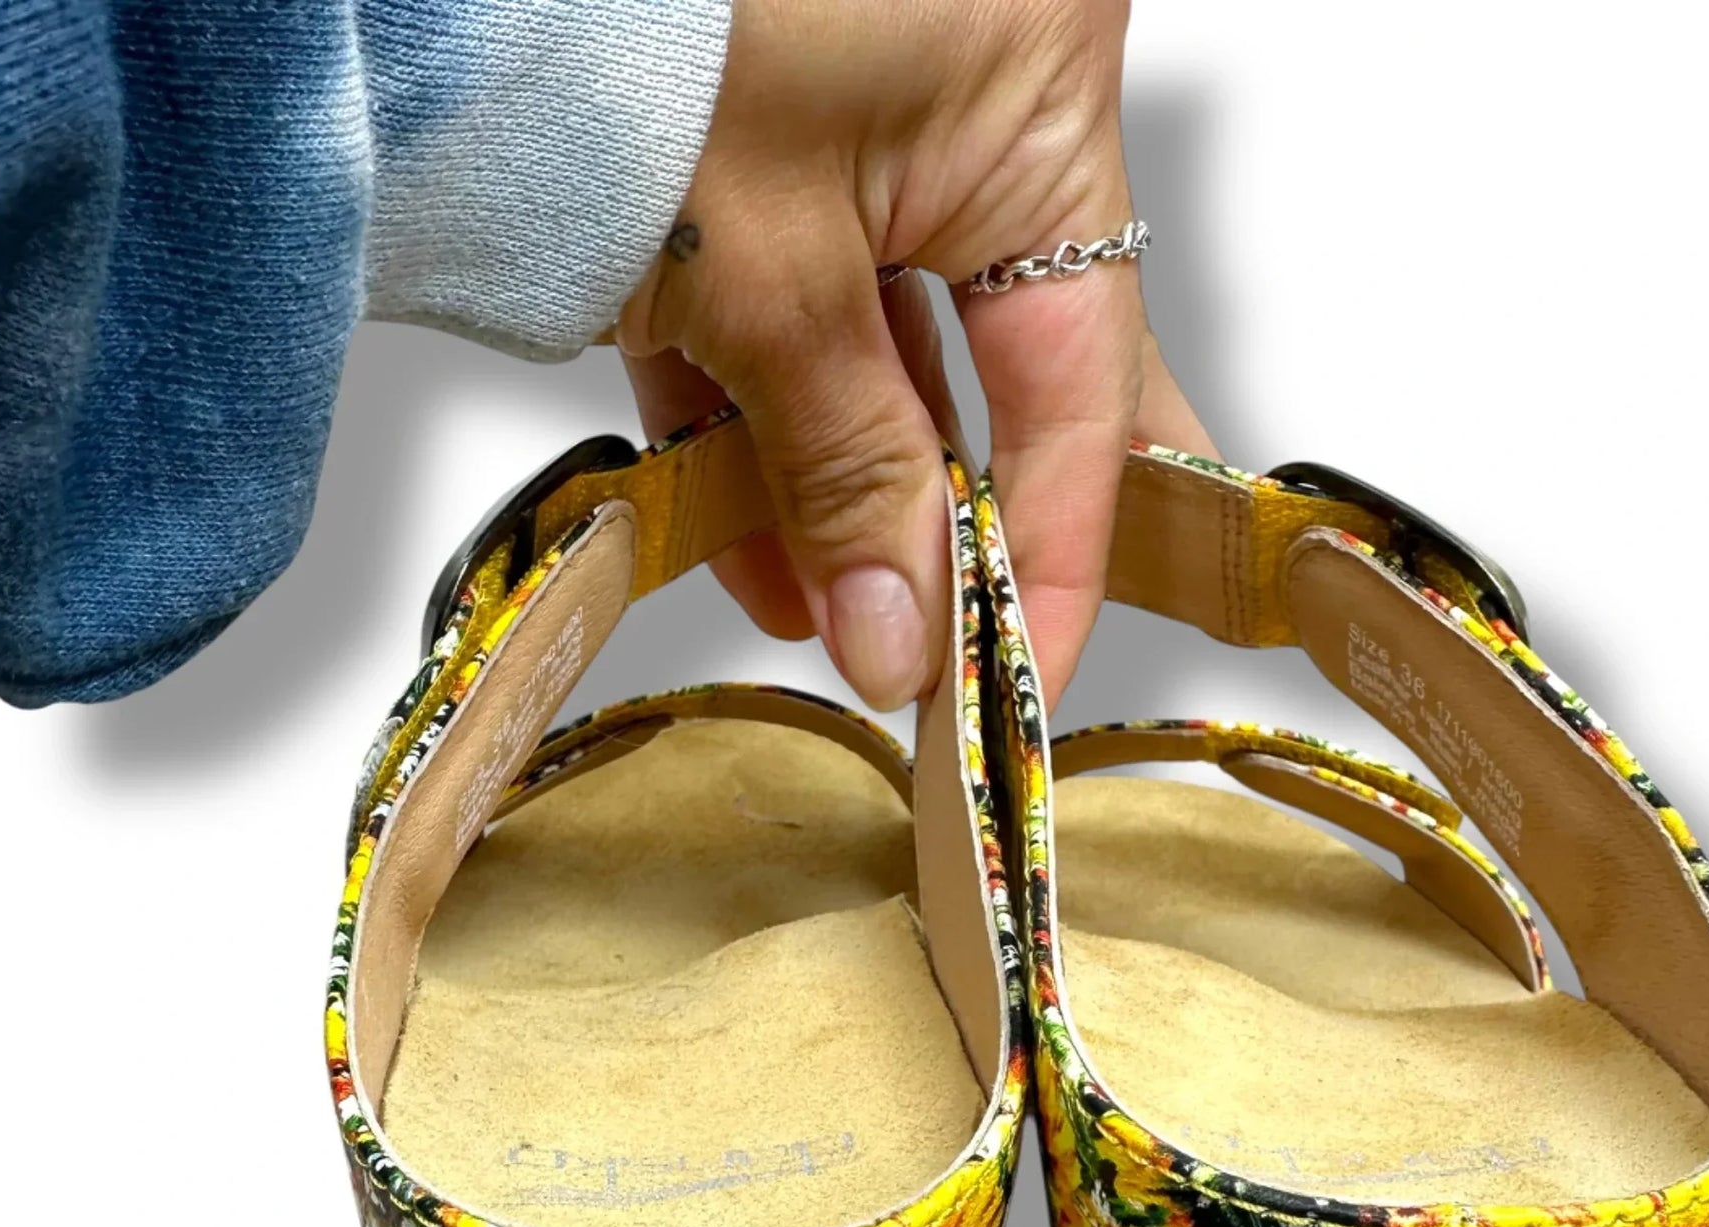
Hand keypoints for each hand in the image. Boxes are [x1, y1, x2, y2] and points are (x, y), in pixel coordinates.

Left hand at [616, 0, 1214, 710]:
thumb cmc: (624, 24)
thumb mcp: (765, 276)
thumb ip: (849, 469)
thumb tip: (904, 643)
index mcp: (1035, 98)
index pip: (1084, 378)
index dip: (1056, 555)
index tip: (1019, 679)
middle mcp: (976, 98)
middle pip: (1010, 363)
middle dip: (979, 520)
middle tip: (982, 652)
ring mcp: (864, 115)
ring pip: (882, 350)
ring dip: (850, 493)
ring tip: (838, 623)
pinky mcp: (753, 144)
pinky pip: (782, 307)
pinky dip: (758, 422)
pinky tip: (753, 542)